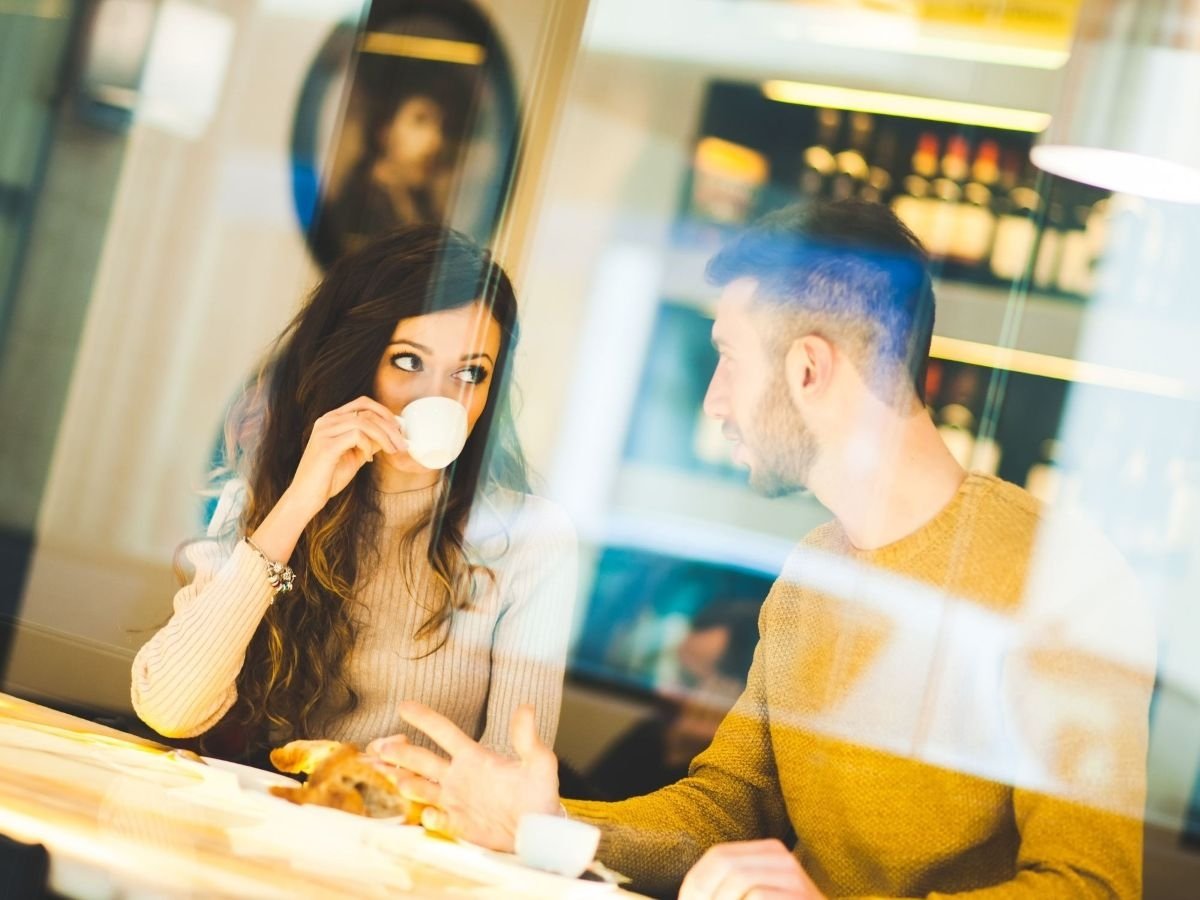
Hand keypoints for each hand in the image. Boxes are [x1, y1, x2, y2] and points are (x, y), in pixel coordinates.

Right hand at [283, 396, 403, 516]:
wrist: (307, 497)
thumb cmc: (329, 477)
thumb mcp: (355, 455)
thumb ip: (370, 442)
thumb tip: (392, 433)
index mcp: (332, 419)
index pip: (363, 403)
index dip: (385, 412)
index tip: (399, 429)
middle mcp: (326, 420)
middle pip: (367, 411)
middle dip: (390, 427)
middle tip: (402, 444)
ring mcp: (325, 431)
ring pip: (364, 422)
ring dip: (384, 437)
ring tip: (392, 451)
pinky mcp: (326, 445)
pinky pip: (357, 436)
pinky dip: (368, 446)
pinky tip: (368, 460)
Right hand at [368, 703, 559, 850]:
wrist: (539, 833)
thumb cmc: (540, 796)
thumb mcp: (539, 764)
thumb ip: (528, 738)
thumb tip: (526, 707)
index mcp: (474, 757)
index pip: (444, 731)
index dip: (424, 718)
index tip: (403, 706)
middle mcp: (458, 776)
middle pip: (421, 759)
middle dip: (398, 751)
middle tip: (378, 746)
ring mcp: (455, 800)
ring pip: (418, 786)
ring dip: (402, 780)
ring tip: (388, 775)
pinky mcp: (457, 825)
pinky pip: (435, 819)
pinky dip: (430, 816)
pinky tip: (430, 814)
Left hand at [679, 840, 824, 899]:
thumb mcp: (753, 897)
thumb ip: (728, 889)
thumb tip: (687, 896)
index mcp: (768, 853)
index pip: (717, 856)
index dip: (695, 882)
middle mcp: (783, 858)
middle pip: (724, 863)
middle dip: (702, 893)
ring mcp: (796, 879)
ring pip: (739, 880)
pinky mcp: (802, 897)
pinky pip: (758, 897)